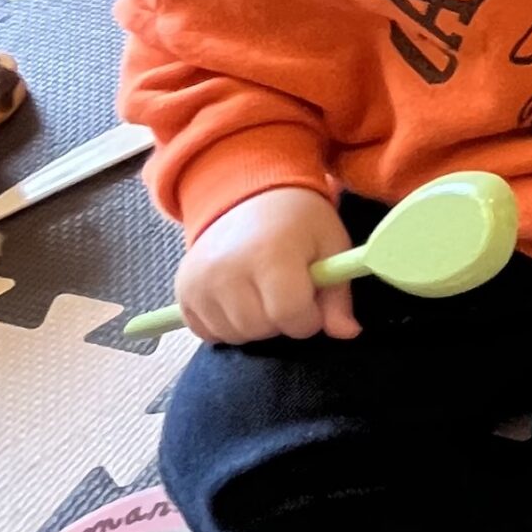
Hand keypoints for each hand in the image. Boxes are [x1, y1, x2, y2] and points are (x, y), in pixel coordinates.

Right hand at [176, 185, 358, 343]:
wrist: (247, 195)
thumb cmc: (298, 222)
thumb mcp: (331, 247)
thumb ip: (338, 295)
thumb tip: (348, 333)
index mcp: (270, 255)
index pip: (292, 316)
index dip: (309, 317)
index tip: (311, 298)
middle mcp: (228, 269)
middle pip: (262, 329)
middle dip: (283, 321)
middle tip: (285, 290)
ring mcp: (200, 281)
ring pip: (236, 335)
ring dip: (256, 325)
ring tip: (262, 292)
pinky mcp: (183, 290)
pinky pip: (207, 333)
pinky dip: (227, 326)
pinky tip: (238, 299)